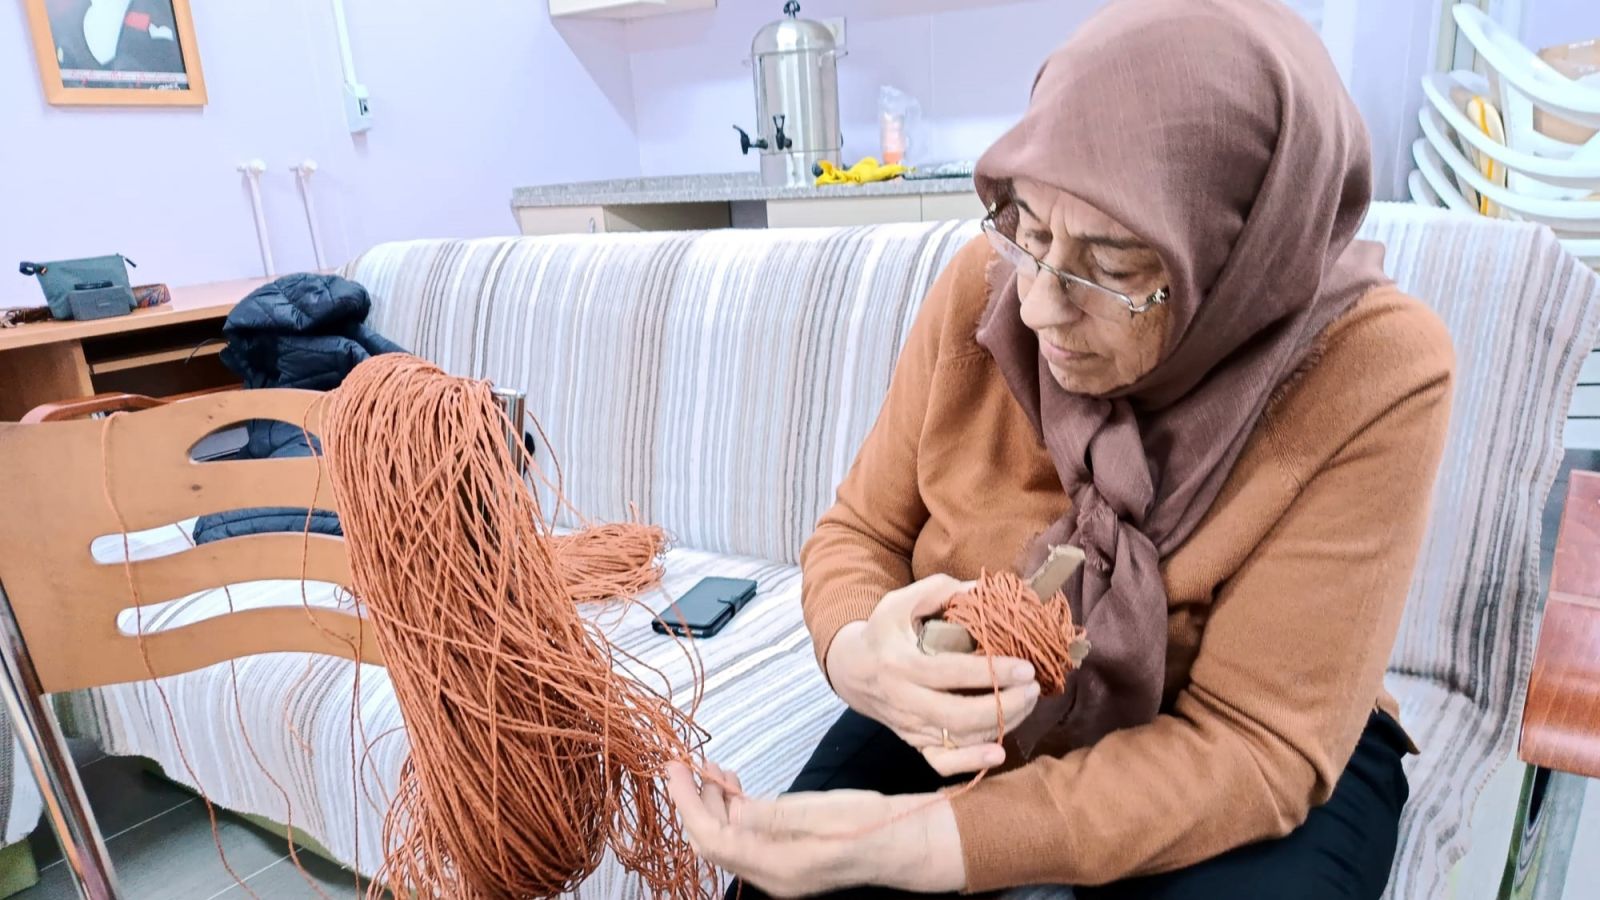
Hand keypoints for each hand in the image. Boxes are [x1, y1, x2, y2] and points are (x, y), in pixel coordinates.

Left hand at [665, 762, 964, 896]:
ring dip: (714, 804)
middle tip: (684, 763)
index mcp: (776, 867)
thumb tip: (731, 808)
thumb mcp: (821, 812)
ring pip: (729, 838)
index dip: (687, 803)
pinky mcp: (786, 858)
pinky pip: (747, 837)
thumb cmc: (870, 824)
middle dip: (694, 803)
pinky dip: (735, 810)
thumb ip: (772, 815)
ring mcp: (778, 869)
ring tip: (709, 768)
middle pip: (713, 842)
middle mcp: (771, 875)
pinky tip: (735, 786)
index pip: (712, 839)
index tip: (675, 769)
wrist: (903, 841)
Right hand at [825, 575, 1039, 774]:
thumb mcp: (901, 602)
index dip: (991, 673)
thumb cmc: (884, 631)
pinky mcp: (913, 742)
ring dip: (999, 725)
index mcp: (900, 663)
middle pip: (957, 715)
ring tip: (1027, 703)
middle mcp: (903, 699)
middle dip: (1003, 705)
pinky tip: (998, 752)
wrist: (851, 669)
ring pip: (957, 739)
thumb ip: (941, 591)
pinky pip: (941, 762)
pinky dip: (970, 762)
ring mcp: (908, 726)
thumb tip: (985, 590)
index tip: (1026, 667)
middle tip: (1033, 688)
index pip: (950, 672)